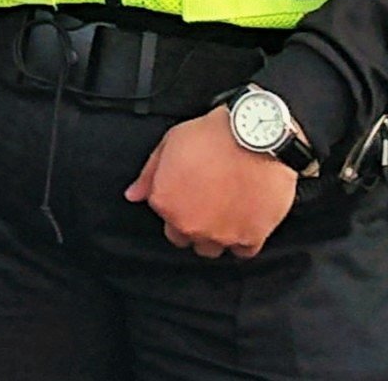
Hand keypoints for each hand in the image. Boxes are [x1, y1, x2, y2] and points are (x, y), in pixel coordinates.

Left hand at [124, 107, 298, 258]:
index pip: (164, 218)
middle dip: (191, 223)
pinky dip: (243, 239)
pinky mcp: (250, 237)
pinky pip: (243, 251)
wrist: (255, 137)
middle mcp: (189, 224)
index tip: (189, 191)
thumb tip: (133, 195)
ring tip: (225, 211)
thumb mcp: (169, 143)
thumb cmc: (212, 136)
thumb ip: (149, 175)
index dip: (177, 203)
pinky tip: (245, 219)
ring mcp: (220, 234)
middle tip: (206, 202)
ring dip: (214, 235)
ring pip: (211, 249)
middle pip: (184, 237)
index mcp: (166, 202)